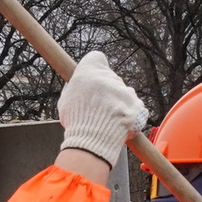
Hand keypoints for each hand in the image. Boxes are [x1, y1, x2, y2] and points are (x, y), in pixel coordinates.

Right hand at [57, 51, 145, 166]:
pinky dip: (130, 114)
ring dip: (119, 102)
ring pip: (123, 92)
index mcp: (88, 72)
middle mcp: (108, 76)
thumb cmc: (76, 124)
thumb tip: (77, 83)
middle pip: (111, 77)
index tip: (94, 77)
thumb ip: (74, 88)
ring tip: (109, 119)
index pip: (96, 58)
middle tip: (100, 106)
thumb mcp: (65, 101)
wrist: (92, 144)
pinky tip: (119, 124)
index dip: (96, 67)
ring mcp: (125, 90)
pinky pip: (134, 105)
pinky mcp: (136, 104)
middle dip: (107, 89)